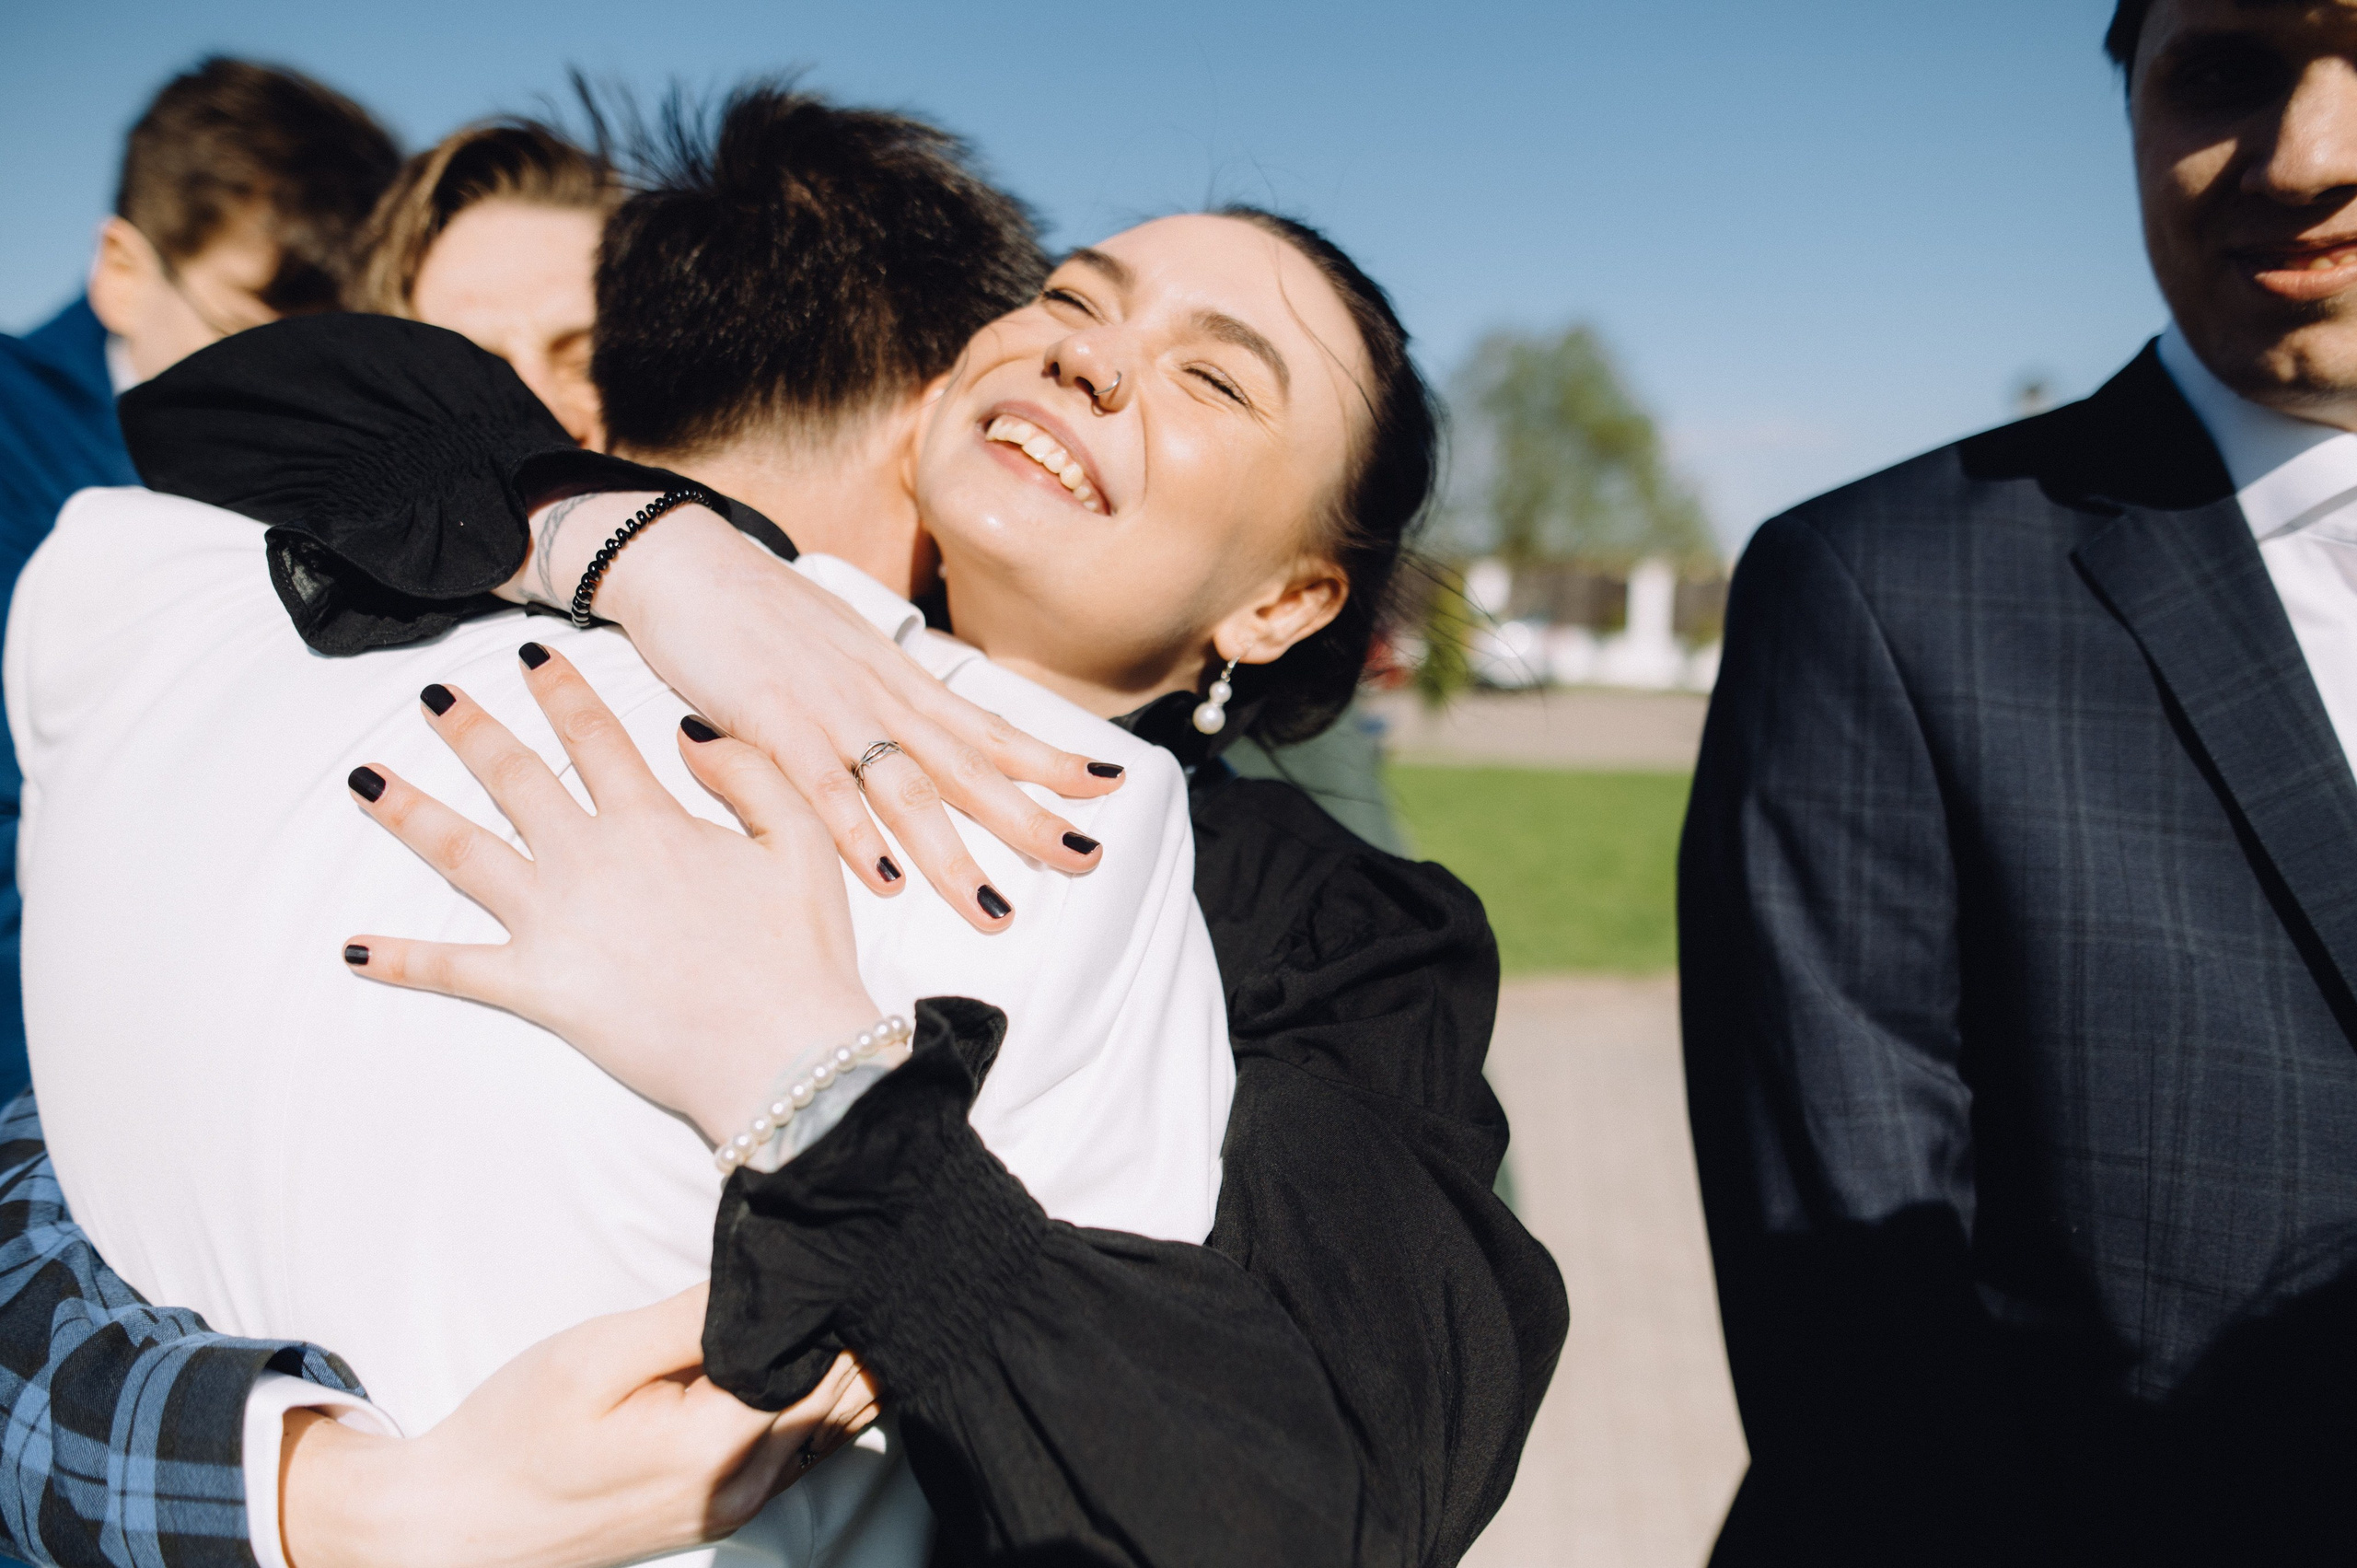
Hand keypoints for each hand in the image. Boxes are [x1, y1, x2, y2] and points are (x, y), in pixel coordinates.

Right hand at [281, 1285, 879, 1567]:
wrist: (456, 1525)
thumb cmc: (514, 1435)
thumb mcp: (595, 1358)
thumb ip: (692, 1320)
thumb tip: (771, 1277)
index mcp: (717, 1445)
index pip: (826, 1365)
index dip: (853, 1304)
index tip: (874, 1245)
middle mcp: (742, 1487)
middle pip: (841, 1400)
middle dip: (866, 1331)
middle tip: (886, 1256)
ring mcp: (734, 1508)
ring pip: (828, 1429)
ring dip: (854, 1367)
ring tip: (869, 1291)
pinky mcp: (719, 1511)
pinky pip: (797, 1451)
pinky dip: (821, 1402)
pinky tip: (831, 1355)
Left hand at [341, 642, 885, 1141]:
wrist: (781, 1053)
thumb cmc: (800, 953)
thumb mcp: (802, 843)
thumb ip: (749, 775)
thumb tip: (686, 731)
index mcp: (651, 820)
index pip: (594, 733)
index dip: (560, 689)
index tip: (529, 657)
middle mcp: (588, 857)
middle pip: (513, 776)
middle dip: (469, 730)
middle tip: (431, 697)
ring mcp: (553, 920)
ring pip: (461, 852)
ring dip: (408, 813)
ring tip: (363, 780)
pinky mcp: (537, 986)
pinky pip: (455, 969)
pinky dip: (401, 961)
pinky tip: (353, 951)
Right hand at [517, 493, 1123, 931]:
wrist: (680, 558)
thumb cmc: (755, 614)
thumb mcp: (838, 655)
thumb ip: (878, 701)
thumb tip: (917, 739)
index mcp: (895, 681)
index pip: (988, 727)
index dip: (1050, 758)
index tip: (1109, 786)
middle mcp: (877, 696)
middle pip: (967, 768)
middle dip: (1030, 819)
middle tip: (1088, 858)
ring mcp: (827, 709)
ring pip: (906, 790)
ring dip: (953, 855)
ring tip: (997, 910)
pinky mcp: (768, 720)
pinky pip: (821, 787)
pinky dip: (854, 834)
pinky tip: (885, 879)